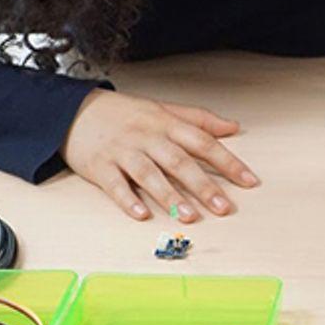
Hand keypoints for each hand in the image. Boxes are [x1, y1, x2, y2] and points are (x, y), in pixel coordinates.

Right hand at [60, 89, 258, 221]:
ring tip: (189, 216)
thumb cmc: (125, 113)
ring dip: (170, 196)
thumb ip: (199, 119)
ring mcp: (124, 152)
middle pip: (180, 162)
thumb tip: (233, 127)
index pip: (204, 142)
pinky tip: (142, 214)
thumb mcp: (164, 109)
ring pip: (150, 175)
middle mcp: (148, 137)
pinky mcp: (100, 166)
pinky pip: (115, 185)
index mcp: (167, 123)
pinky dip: (128, 200)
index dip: (228, 162)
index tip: (248, 180)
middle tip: (223, 207)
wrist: (76, 110)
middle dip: (203, 186)